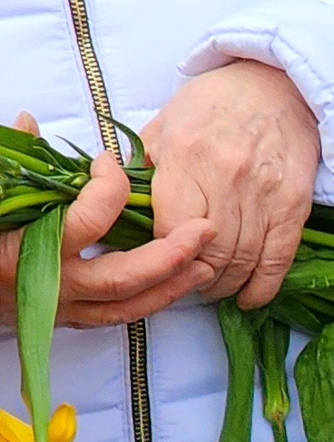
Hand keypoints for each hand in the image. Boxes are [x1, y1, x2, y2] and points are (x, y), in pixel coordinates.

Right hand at [0, 131, 203, 326]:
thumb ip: (12, 160)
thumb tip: (30, 121)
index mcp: (29, 248)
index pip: (87, 220)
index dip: (108, 188)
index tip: (109, 162)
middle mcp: (53, 284)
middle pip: (124, 275)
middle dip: (170, 253)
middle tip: (203, 228)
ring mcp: (64, 307)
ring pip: (129, 304)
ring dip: (173, 285)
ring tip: (207, 264)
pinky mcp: (70, 320)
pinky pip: (120, 317)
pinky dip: (152, 302)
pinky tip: (177, 287)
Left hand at [141, 64, 320, 309]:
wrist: (278, 84)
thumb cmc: (215, 104)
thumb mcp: (165, 124)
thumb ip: (142, 167)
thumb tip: (117, 207)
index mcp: (185, 156)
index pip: (169, 230)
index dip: (163, 258)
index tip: (159, 264)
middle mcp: (226, 177)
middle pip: (208, 254)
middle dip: (195, 279)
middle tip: (187, 283)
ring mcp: (264, 192)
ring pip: (242, 261)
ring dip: (226, 285)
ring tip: (214, 288)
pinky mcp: (294, 203)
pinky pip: (278, 258)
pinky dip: (263, 286)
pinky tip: (250, 298)